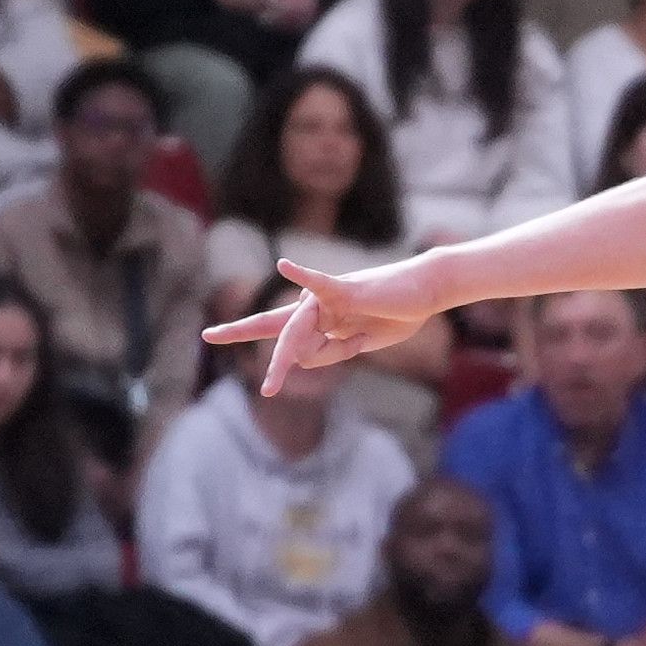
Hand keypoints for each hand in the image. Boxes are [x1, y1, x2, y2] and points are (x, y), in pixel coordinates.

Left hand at [214, 250, 435, 401]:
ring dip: (293, 356)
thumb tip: (300, 358)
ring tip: (286, 380)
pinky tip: (285, 265)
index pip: (275, 330)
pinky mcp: (345, 289)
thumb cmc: (397, 314)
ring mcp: (327, 297)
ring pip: (298, 332)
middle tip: (220, 346)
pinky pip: (319, 283)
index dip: (245, 335)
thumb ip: (330, 353)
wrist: (426, 294)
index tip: (219, 342)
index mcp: (320, 321)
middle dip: (248, 339)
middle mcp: (316, 307)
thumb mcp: (360, 345)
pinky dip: (302, 276)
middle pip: (275, 327)